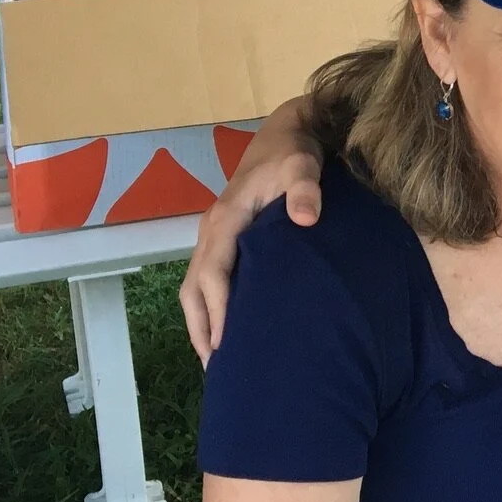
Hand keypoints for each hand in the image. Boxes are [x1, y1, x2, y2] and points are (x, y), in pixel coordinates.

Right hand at [180, 109, 323, 364]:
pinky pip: (209, 279)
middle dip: (202, 328)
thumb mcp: (302, 164)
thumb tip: (306, 217)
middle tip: (218, 370)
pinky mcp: (225, 238)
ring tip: (217, 362)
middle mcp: (212, 230)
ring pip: (196, 287)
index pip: (214, 274)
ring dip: (202, 322)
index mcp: (225, 220)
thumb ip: (305, 188)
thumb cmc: (295, 152)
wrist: (288, 131)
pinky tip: (227, 329)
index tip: (224, 347)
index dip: (218, 311)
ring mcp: (215, 235)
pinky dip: (210, 307)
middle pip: (195, 288)